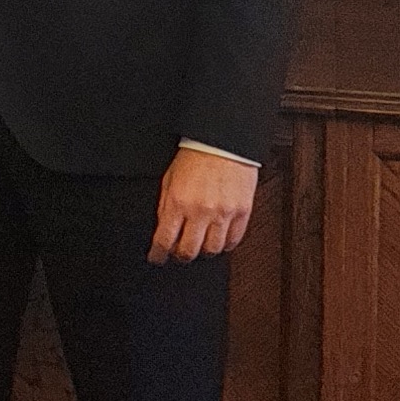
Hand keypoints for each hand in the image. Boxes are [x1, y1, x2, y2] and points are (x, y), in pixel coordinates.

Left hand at [150, 147, 258, 264]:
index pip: (164, 240)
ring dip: (203, 252)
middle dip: (180, 256)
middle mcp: (200, 211)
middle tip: (179, 253)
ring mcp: (223, 213)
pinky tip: (219, 240)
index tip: (156, 258)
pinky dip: (225, 245)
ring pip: (212, 250)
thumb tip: (163, 230)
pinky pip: (234, 240)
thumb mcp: (169, 180)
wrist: (223, 142)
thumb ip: (165, 207)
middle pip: (189, 251)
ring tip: (200, 245)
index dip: (158, 255)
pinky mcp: (242, 211)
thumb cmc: (195, 157)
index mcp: (178, 202)